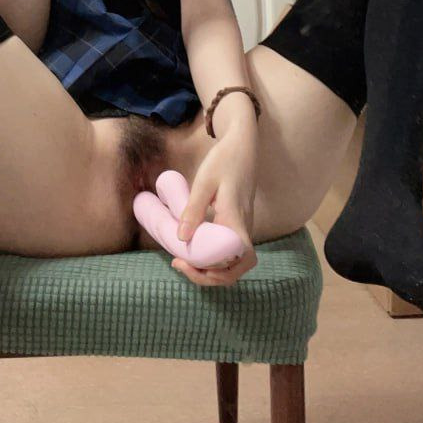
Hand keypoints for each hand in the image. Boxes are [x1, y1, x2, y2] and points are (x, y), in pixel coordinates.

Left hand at [171, 126, 258, 286]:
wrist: (243, 147)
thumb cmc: (225, 160)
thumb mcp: (205, 181)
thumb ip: (193, 209)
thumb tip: (182, 239)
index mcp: (237, 219)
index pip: (240, 258)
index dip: (217, 271)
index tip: (188, 262)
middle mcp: (244, 229)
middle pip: (235, 269)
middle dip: (207, 276)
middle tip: (179, 264)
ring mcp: (243, 228)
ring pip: (232, 263)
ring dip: (209, 270)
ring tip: (182, 260)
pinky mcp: (238, 225)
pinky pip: (228, 251)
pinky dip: (211, 258)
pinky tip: (192, 248)